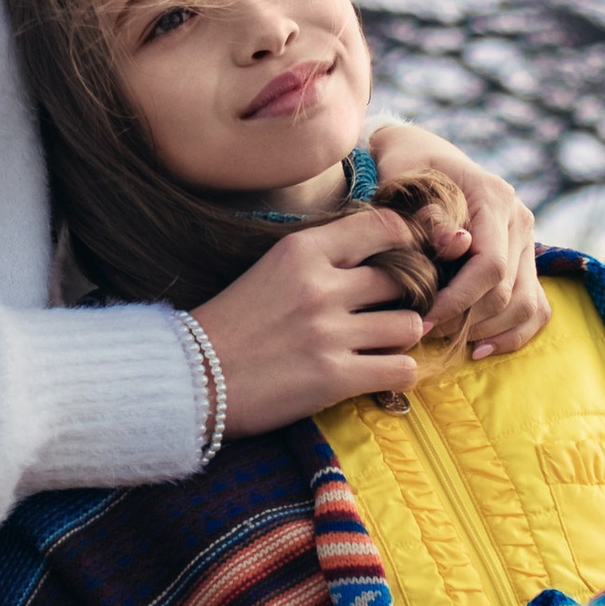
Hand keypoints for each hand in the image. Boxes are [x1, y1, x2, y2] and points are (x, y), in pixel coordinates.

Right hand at [193, 216, 424, 433]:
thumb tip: (386, 256)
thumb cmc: (234, 324)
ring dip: (401, 337)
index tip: (405, 262)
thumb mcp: (273, 268)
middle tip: (392, 310)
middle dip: (406, 296)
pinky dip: (399, 372)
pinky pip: (403, 369)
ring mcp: (330, 332)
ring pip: (411, 325)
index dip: (407, 243)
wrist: (193, 378)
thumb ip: (323, 257)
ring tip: (380, 344)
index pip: (385, 226)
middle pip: (404, 278)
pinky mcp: (335, 377)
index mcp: (302, 250)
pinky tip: (378, 371)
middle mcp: (321, 285)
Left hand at [367, 122, 547, 356]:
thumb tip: (457, 245)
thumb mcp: (404, 179)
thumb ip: (427, 212)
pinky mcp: (525, 261)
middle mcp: (519, 220)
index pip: (490, 265)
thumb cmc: (404, 168)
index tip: (423, 319)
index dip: (458, 300)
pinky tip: (479, 349)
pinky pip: (535, 308)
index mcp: (493, 197)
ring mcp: (527, 242)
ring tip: (447, 342)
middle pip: (507, 291)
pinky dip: (512, 333)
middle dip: (465, 320)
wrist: (421, 156)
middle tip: (424, 334)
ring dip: (487, 331)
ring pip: (526, 305)